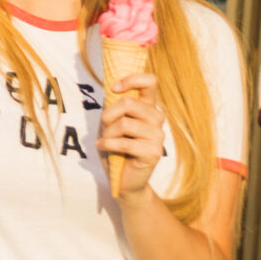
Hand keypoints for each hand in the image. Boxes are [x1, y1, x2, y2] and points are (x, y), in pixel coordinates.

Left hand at [98, 73, 165, 198]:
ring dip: (108, 134)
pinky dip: (108, 145)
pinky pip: (124, 143)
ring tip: (106, 141)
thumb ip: (114, 105)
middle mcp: (156, 118)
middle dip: (108, 115)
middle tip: (105, 127)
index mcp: (148, 107)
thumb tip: (113, 88)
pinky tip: (102, 147)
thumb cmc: (115, 147)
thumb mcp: (110, 122)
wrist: (123, 179)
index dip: (132, 79)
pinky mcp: (154, 153)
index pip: (150, 82)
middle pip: (128, 103)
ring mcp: (158, 136)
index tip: (115, 88)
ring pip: (124, 124)